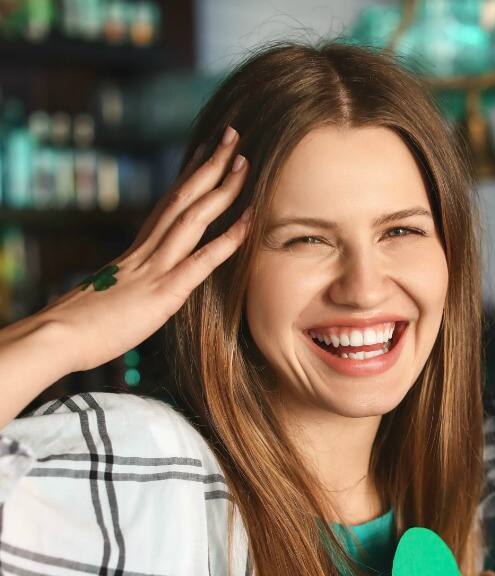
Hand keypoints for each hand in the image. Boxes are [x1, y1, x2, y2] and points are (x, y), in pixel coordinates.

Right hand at [0, 126, 251, 426]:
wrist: (58, 335)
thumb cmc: (83, 323)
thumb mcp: (113, 292)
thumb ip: (132, 279)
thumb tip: (140, 280)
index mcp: (138, 249)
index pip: (169, 202)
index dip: (191, 174)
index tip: (209, 149)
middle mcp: (148, 249)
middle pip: (183, 198)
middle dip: (211, 166)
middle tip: (233, 135)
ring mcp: (156, 268)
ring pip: (193, 218)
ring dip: (222, 190)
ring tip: (244, 163)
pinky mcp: (164, 293)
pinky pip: (201, 261)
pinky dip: (228, 241)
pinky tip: (250, 223)